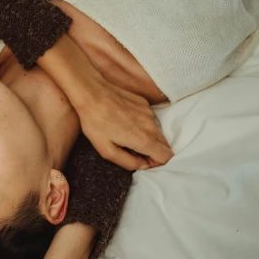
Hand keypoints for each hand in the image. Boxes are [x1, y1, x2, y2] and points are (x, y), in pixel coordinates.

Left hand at [37, 35, 172, 169]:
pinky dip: (142, 125)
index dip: (156, 163)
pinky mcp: (144, 103)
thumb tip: (143, 165)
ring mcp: (149, 112)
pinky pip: (149, 119)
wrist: (91, 93)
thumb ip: (128, 162)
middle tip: (133, 151)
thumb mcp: (106, 150)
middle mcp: (152, 125)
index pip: (167, 156)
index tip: (142, 160)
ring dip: (147, 137)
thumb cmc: (95, 123)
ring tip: (125, 135)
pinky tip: (124, 122)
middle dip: (153, 152)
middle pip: (164, 145)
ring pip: (157, 132)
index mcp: (144, 139)